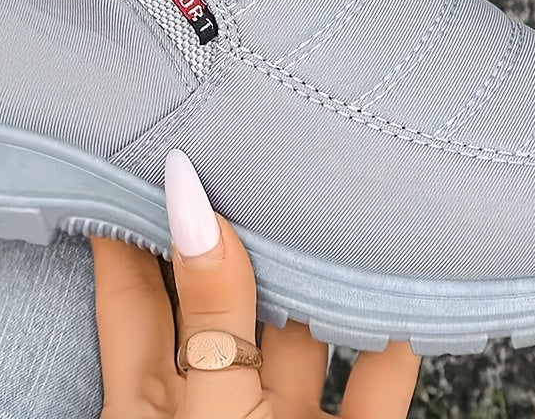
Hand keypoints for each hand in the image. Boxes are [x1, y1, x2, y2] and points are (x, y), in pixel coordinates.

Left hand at [93, 150, 419, 417]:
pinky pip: (377, 377)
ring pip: (303, 330)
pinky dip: (394, 334)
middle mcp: (218, 402)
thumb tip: (188, 200)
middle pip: (226, 296)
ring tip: (331, 190)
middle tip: (248, 142)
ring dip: (322, 272)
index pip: (131, 291)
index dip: (130, 221)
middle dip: (238, 227)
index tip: (143, 146)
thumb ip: (211, 312)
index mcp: (153, 404)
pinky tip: (405, 277)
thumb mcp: (214, 411)